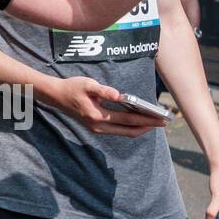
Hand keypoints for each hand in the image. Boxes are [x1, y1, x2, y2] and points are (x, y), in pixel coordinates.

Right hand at [38, 76, 164, 137]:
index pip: (128, 119)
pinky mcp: (95, 128)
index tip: (160, 119)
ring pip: (124, 133)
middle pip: (129, 131)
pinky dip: (129, 128)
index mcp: (97, 116)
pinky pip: (117, 131)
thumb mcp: (87, 84)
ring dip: (139, 129)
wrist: (56, 96)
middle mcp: (98, 126)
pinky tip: (137, 121)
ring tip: (152, 122)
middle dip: (147, 127)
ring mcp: (96, 129)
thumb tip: (119, 95)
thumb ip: (104, 91)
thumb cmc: (72, 87)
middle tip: (162, 123)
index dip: (146, 120)